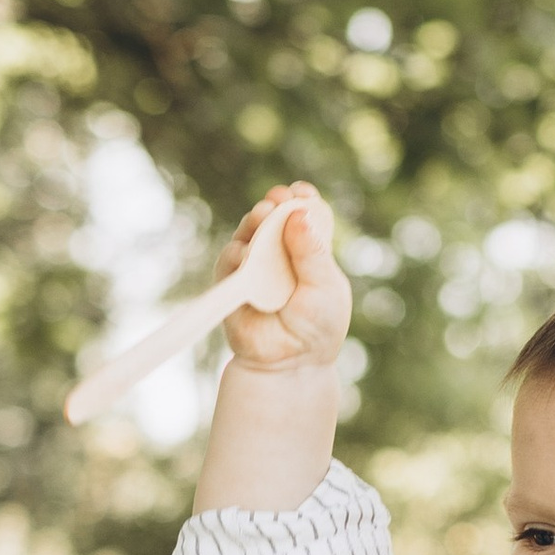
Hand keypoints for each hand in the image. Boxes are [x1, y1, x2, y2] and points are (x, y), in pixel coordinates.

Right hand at [221, 183, 349, 373]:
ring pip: (248, 233)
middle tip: (277, 199)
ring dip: (254, 221)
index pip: (302, 214)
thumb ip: (312, 252)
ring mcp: (254, 265)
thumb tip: (300, 213)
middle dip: (274, 204)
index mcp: (307, 249)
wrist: (292, 363)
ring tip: (263, 216)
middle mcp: (279, 252)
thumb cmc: (317, 326)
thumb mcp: (325, 286)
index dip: (300, 200)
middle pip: (272, 217)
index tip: (300, 191)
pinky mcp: (232, 281)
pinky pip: (229, 259)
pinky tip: (248, 255)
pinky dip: (238, 253)